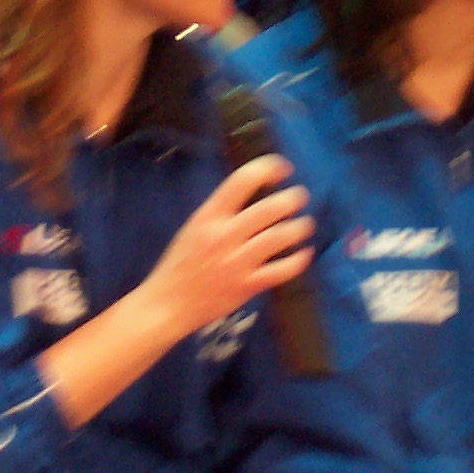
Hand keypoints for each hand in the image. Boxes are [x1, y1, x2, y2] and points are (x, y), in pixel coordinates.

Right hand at [140, 156, 312, 336]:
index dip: (268, 168)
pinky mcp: (246, 286)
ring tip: (306, 224)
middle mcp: (224, 236)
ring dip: (299, 227)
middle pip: (268, 209)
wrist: (167, 304)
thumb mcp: (194, 228)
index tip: (283, 168)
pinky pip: (281, 270)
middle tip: (300, 196)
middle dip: (291, 199)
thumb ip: (221, 213)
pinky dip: (298, 260)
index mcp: (208, 217)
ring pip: (278, 237)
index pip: (241, 181)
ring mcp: (236, 262)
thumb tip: (253, 196)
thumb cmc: (180, 264)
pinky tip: (304, 253)